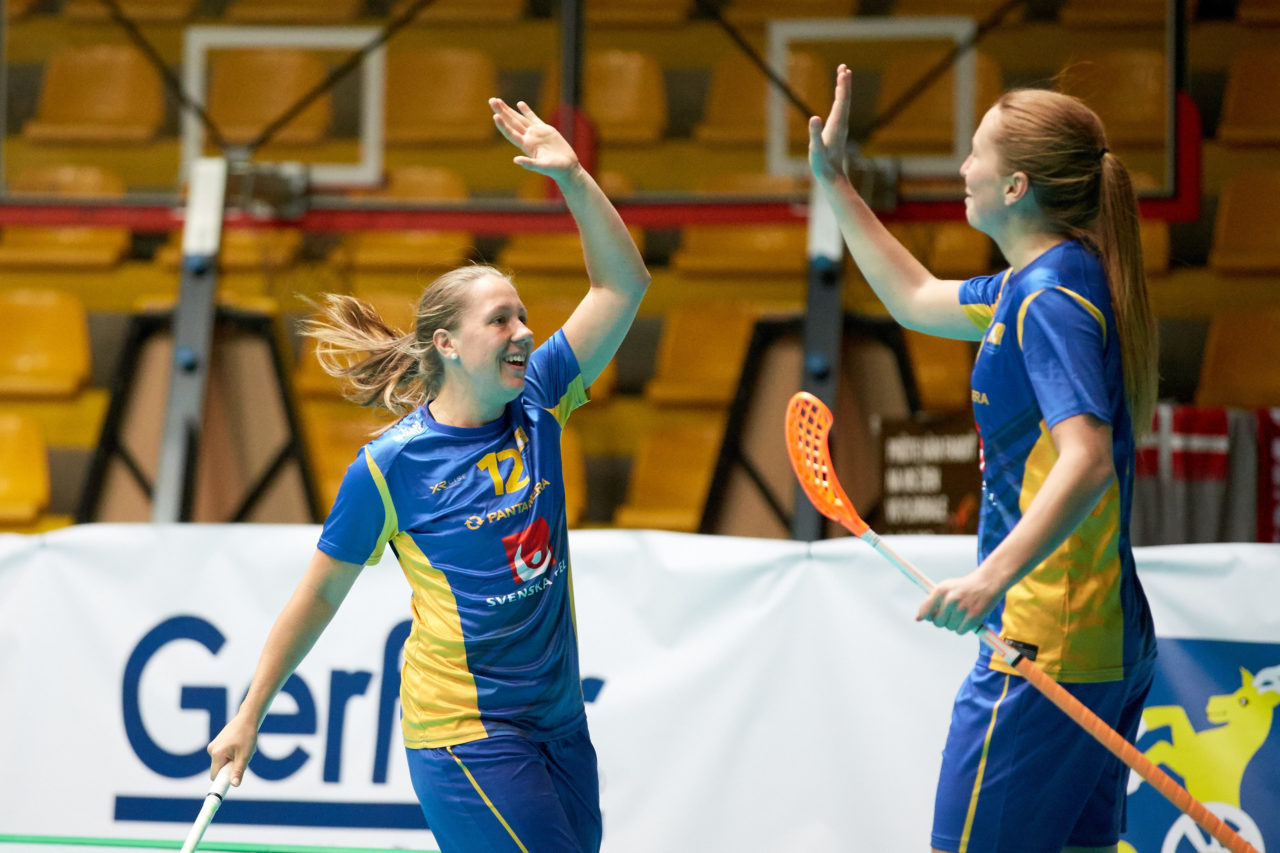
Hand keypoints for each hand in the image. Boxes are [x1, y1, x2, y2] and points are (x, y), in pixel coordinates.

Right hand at [206, 712, 257, 786]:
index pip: (215, 776)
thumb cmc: (247, 735)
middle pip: (220, 769)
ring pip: (223, 762)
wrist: (248, 718)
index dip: (220, 782)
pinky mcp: (218, 743)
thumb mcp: (245, 755)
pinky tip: (241, 745)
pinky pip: (224, 755)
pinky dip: (233, 754)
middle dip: (231, 768)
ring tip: (243, 749)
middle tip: (243, 759)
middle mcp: (212, 750)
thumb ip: (238, 770)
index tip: (222, 791)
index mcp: (216, 753)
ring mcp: (214, 746)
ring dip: (234, 760)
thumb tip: (234, 785)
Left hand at [490, 98, 579, 179]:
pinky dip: (526, 111)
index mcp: (526, 146)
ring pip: (519, 118)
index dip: (503, 125)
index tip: (495, 116)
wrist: (567, 167)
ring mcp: (536, 133)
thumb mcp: (543, 167)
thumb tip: (516, 160)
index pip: (511, 133)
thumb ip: (530, 164)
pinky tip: (519, 104)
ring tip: (497, 100)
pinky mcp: (545, 130)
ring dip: (509, 109)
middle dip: (501, 111)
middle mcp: (528, 138)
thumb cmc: (556, 169)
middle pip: (512, 122)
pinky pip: (533, 118)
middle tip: (491, 100)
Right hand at [808, 64, 851, 182]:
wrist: (832, 177)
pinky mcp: (837, 130)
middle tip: (844, 67)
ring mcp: (840, 126)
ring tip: (843, 74)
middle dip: (844, 83)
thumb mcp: (816, 150)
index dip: (842, 87)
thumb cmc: (823, 164)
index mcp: (837, 125)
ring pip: (844, 103)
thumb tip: (814, 118)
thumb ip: (815, 134)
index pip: (841, 102)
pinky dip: (840, 98)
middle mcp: (841, 123)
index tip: (843, 72)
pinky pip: (840, 109)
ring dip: (843, 88)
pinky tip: (839, 96)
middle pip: (844, 99)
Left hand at [915, 567, 1003, 635]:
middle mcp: (950, 599)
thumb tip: (917, 618)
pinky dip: (963, 628)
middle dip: (942, 620)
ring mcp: (962, 608)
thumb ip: (931, 602)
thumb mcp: (945, 588)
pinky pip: (960, 631)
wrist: (987, 583)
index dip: (926, 616)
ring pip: (949, 627)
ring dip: (954, 624)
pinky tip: (967, 618)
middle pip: (937, 622)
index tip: (931, 616)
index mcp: (941, 590)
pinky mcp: (973, 617)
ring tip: (961, 613)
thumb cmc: (963, 587)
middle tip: (951, 613)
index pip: (925, 610)